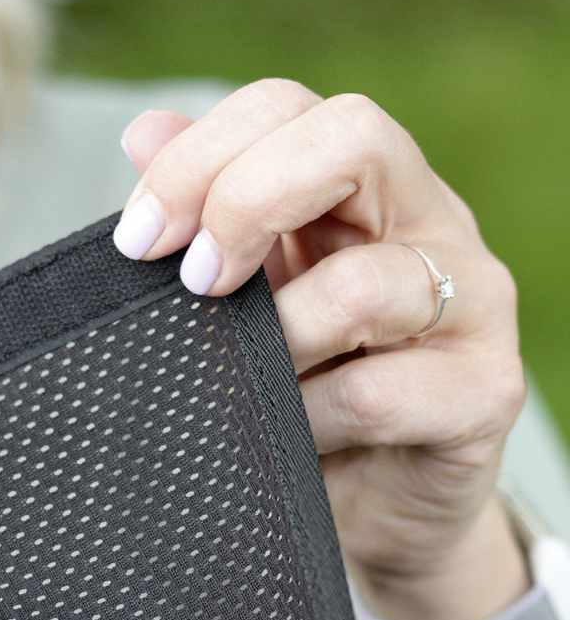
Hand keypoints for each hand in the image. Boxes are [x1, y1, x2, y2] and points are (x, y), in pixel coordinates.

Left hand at [115, 79, 526, 619]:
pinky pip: (376, 394)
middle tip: (193, 284)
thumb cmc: (301, 396)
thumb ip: (205, 219)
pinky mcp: (484, 392)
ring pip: (365, 283)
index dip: (199, 158)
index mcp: (359, 192)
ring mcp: (469, 303)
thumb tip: (144, 131)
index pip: (286, 109)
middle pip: (352, 139)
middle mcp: (425, 224)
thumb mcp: (246, 302)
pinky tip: (292, 440)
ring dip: (276, 342)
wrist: (369, 510)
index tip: (135, 242)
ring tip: (246, 388)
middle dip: (245, 202)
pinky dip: (308, 421)